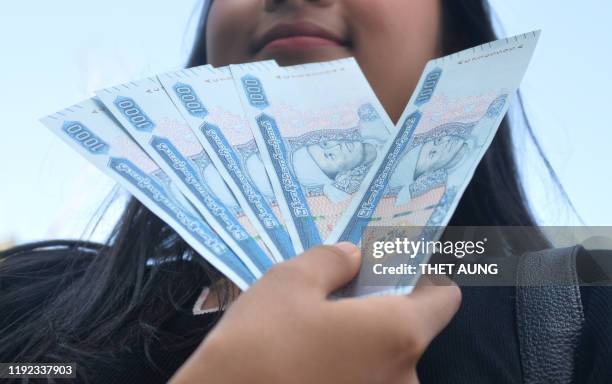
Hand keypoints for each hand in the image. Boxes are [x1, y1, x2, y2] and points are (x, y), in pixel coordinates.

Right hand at [170, 243, 460, 383]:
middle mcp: (404, 378)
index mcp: (399, 333)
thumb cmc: (261, 341)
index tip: (385, 272)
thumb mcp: (291, 280)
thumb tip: (355, 257)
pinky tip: (305, 364)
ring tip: (310, 336)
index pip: (444, 298)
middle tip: (332, 299)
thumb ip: (334, 260)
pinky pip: (364, 382)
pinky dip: (346, 369)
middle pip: (409, 331)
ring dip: (359, 344)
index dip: (420, 278)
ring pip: (383, 361)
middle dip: (378, 311)